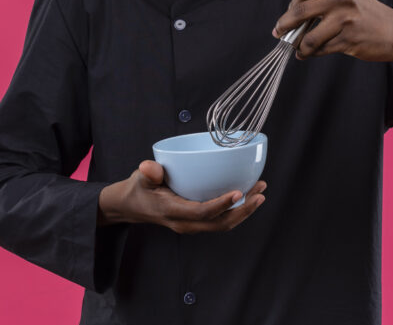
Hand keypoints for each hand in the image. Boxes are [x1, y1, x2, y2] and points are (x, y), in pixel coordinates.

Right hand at [97, 160, 265, 233]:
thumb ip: (148, 173)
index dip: (222, 205)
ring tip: (260, 191)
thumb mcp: (140, 178)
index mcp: (174, 212)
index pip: (202, 212)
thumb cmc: (138, 190)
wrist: (131, 206)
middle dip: (244, 210)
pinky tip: (247, 194)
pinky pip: (221, 220)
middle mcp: (186, 223)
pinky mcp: (197, 220)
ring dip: (244, 210)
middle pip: (221, 223)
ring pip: (224, 224)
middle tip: (260, 192)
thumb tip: (151, 167)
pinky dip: (236, 209)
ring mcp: (193, 224)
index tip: (239, 192)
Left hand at [272, 0, 392, 87]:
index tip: (286, 16)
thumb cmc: (368, 15)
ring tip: (298, 48)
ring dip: (298, 45)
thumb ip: (324, 1)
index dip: (291, 5)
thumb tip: (292, 17)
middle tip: (278, 32)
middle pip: (300, 11)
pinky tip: (309, 54)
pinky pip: (320, 49)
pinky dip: (310, 53)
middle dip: (284, 24)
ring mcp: (345, 20)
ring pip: (308, 36)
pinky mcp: (348, 39)